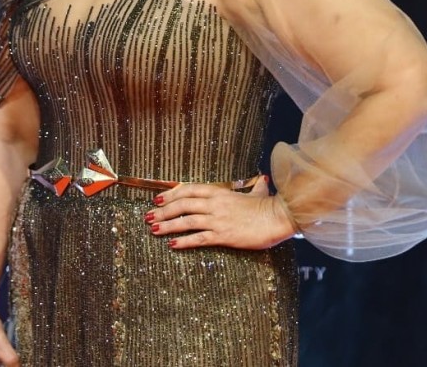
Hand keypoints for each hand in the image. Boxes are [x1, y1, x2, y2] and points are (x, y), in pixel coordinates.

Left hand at [144, 176, 296, 249]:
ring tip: (154, 230)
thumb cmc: (267, 207)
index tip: (158, 199)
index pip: (188, 189)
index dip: (171, 193)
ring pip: (186, 221)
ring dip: (167, 225)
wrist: (278, 218)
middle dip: (163, 210)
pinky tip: (172, 245)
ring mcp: (217, 219)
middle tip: (148, 216)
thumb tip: (262, 181)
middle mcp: (214, 203)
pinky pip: (198, 238)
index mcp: (219, 192)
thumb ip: (252, 188)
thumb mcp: (255, 193)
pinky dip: (183, 241)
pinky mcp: (223, 235)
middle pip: (182, 204)